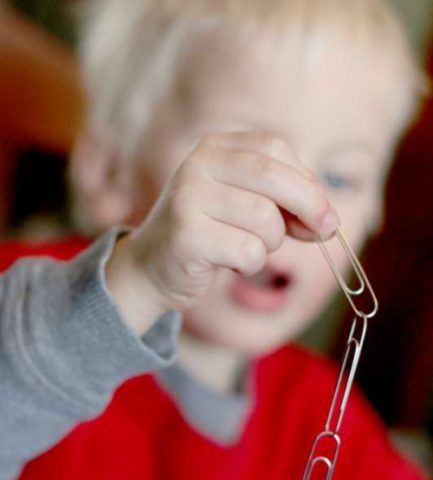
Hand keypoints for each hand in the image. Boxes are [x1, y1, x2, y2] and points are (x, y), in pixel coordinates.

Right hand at [106, 132, 337, 333]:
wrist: (152, 267)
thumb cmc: (209, 235)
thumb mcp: (246, 206)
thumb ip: (284, 202)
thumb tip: (328, 219)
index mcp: (214, 147)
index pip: (275, 149)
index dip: (308, 182)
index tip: (325, 214)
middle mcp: (198, 165)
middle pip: (274, 177)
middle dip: (310, 207)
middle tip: (324, 232)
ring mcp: (188, 198)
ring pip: (265, 219)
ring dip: (270, 244)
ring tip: (246, 248)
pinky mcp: (187, 236)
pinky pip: (248, 251)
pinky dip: (250, 264)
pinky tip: (228, 262)